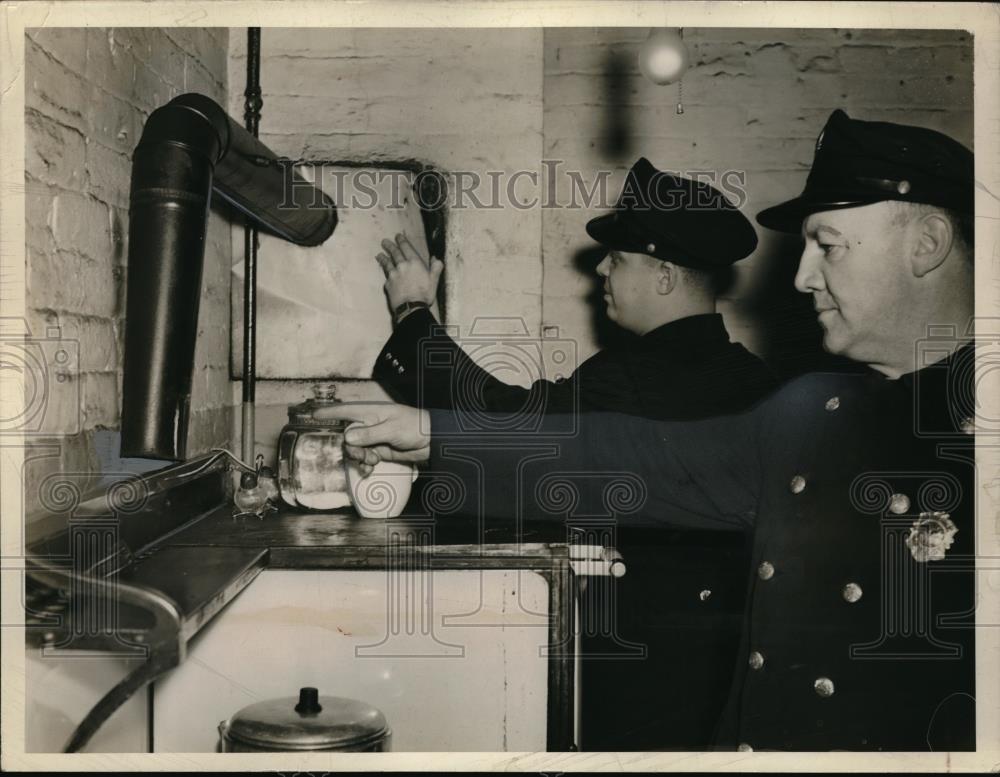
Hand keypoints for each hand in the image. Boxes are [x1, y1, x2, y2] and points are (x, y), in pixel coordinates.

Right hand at [312, 402, 430, 474]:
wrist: (432, 441)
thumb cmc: (415, 426)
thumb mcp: (392, 429)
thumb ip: (369, 434)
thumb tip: (348, 437)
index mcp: (371, 412)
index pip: (345, 410)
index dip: (329, 412)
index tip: (313, 415)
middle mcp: (369, 424)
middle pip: (347, 436)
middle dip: (351, 448)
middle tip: (363, 455)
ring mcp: (374, 438)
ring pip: (354, 449)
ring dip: (359, 457)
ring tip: (372, 460)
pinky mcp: (379, 450)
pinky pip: (364, 458)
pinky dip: (365, 464)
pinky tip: (370, 468)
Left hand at [376, 233, 443, 310]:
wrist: (411, 307)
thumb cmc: (424, 294)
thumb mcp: (434, 280)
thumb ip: (436, 268)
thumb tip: (436, 259)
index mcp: (414, 263)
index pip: (406, 248)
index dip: (402, 241)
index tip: (398, 236)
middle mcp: (402, 266)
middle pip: (394, 253)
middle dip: (390, 246)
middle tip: (384, 242)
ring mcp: (393, 275)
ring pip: (387, 263)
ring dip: (383, 258)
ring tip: (379, 255)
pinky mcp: (388, 284)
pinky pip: (386, 276)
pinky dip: (385, 273)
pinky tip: (385, 274)